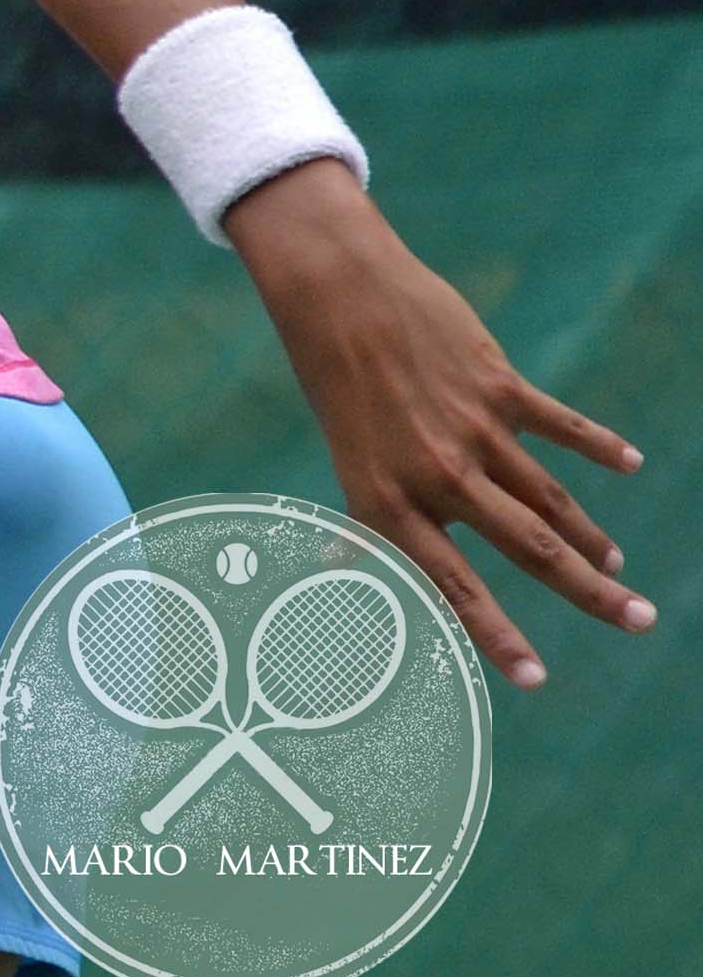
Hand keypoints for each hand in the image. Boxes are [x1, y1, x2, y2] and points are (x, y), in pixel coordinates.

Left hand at [225, 158, 651, 690]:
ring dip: (589, 535)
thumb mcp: (346, 459)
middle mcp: (436, 475)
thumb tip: (346, 567)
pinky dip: (598, 446)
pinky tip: (630, 464)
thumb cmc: (338, 383)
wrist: (337, 296)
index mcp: (389, 502)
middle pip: (529, 548)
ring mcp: (472, 430)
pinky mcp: (498, 387)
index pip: (451, 586)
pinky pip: (560, 426)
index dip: (495, 637)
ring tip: (614, 566)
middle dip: (588, 592)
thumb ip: (367, 516)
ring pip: (549, 498)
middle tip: (640, 621)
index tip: (537, 681)